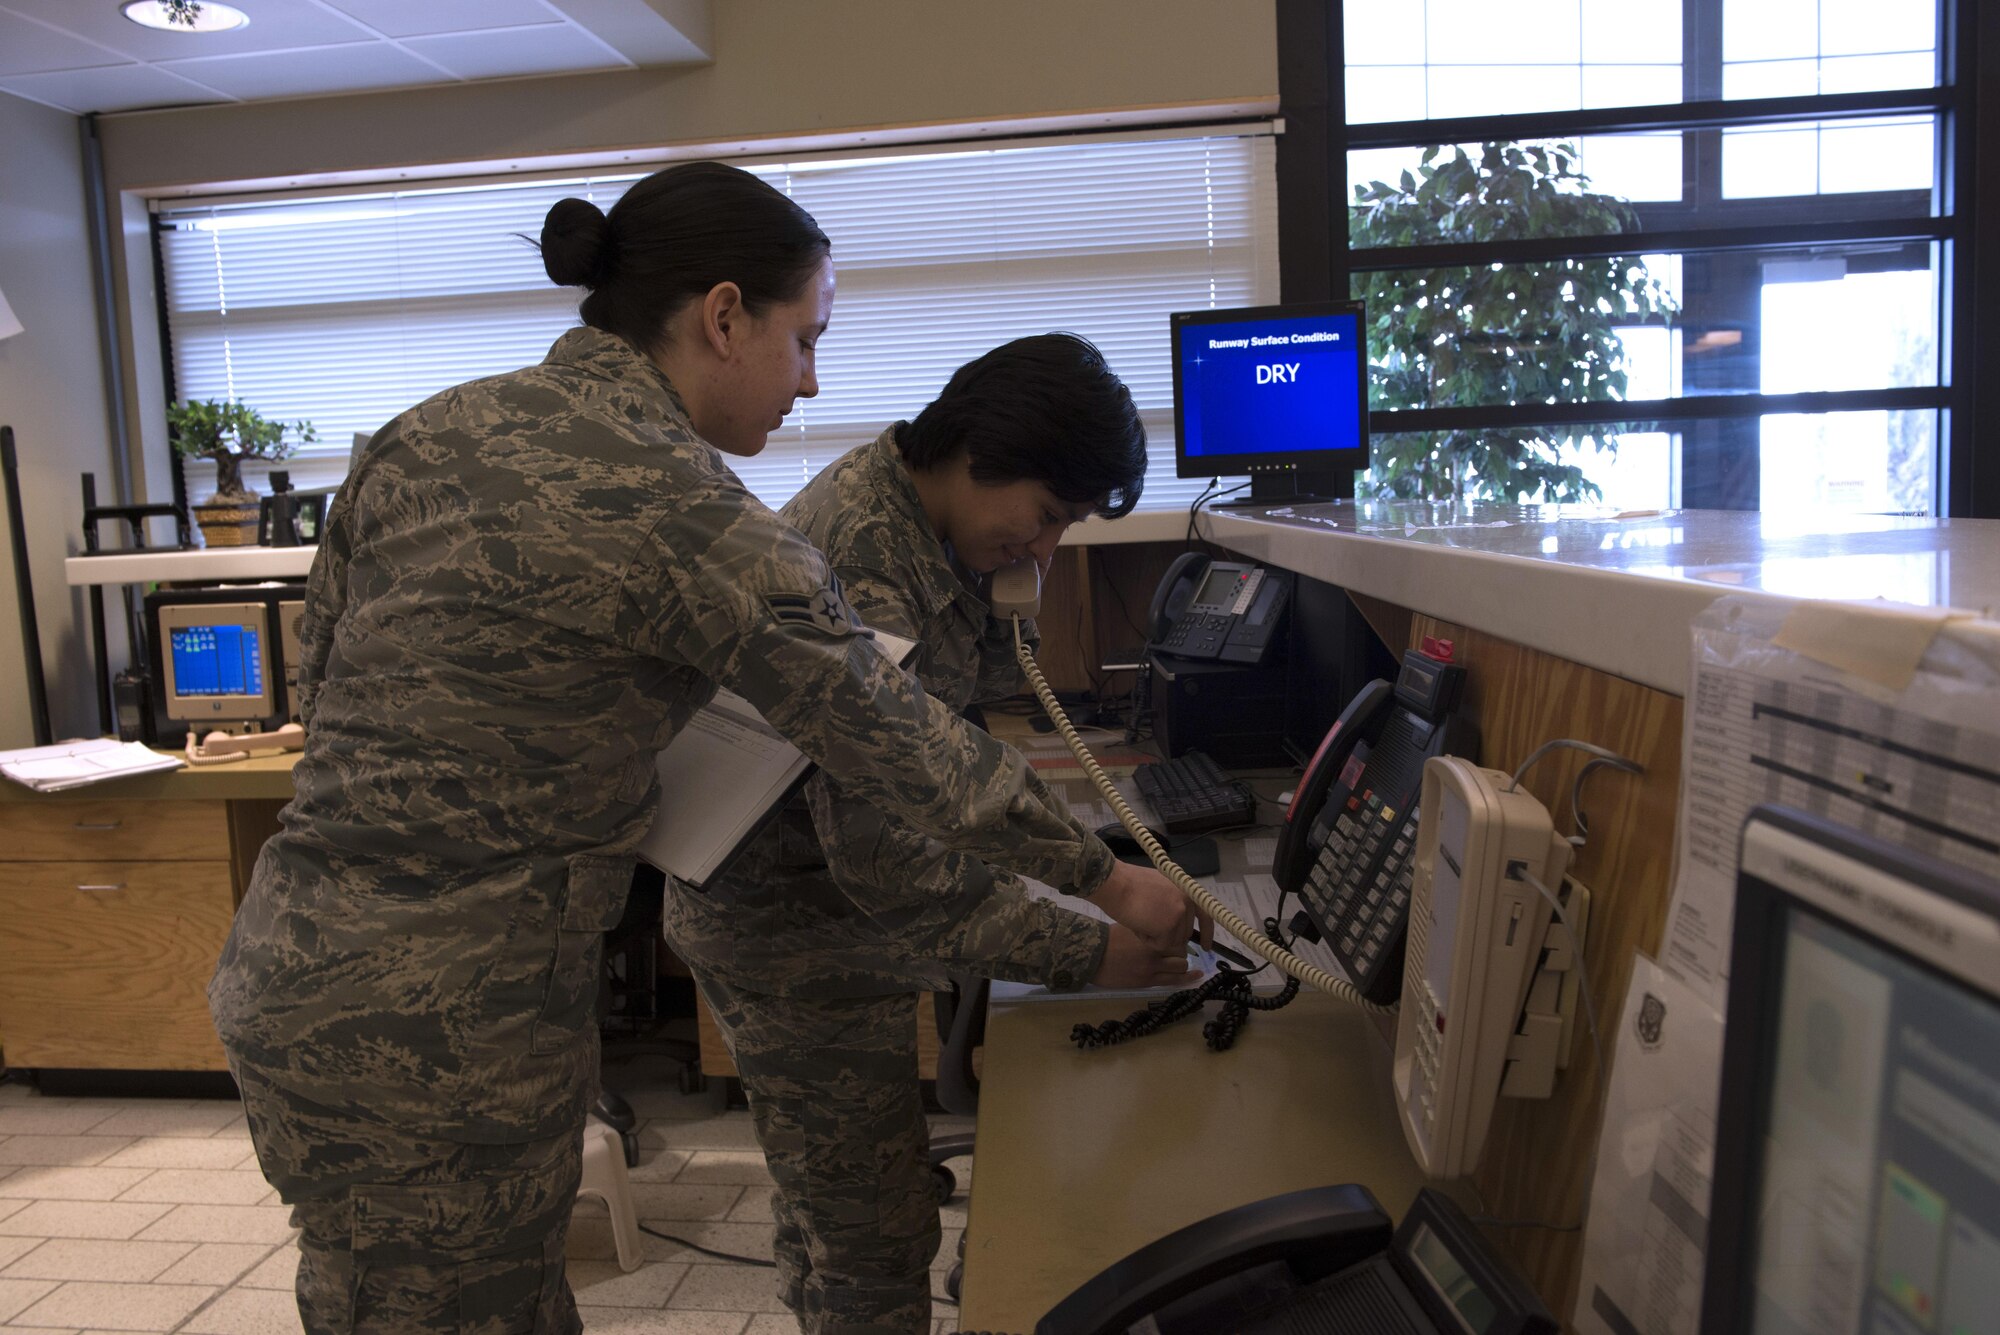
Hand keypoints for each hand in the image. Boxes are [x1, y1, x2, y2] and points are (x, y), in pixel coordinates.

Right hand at [1092, 923, 1201, 989]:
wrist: (1093, 958)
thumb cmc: (1108, 939)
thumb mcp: (1130, 926)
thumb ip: (1148, 929)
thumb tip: (1164, 927)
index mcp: (1149, 934)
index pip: (1175, 934)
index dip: (1178, 935)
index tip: (1176, 935)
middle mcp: (1153, 950)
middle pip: (1181, 949)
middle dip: (1181, 950)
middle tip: (1174, 950)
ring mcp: (1151, 967)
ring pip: (1180, 965)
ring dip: (1181, 963)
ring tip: (1179, 962)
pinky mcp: (1147, 981)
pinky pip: (1174, 981)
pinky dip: (1187, 977)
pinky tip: (1198, 975)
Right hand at [1093, 858, 1208, 954]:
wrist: (1115, 883)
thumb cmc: (1128, 883)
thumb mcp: (1159, 887)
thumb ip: (1172, 901)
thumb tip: (1176, 920)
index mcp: (1186, 889)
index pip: (1205, 914)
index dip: (1207, 932)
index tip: (1206, 947)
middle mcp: (1188, 900)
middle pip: (1185, 933)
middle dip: (1168, 935)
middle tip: (1146, 922)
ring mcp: (1180, 913)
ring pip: (1172, 941)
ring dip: (1155, 937)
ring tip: (1140, 919)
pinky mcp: (1170, 926)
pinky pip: (1160, 945)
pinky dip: (1147, 940)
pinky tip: (1138, 924)